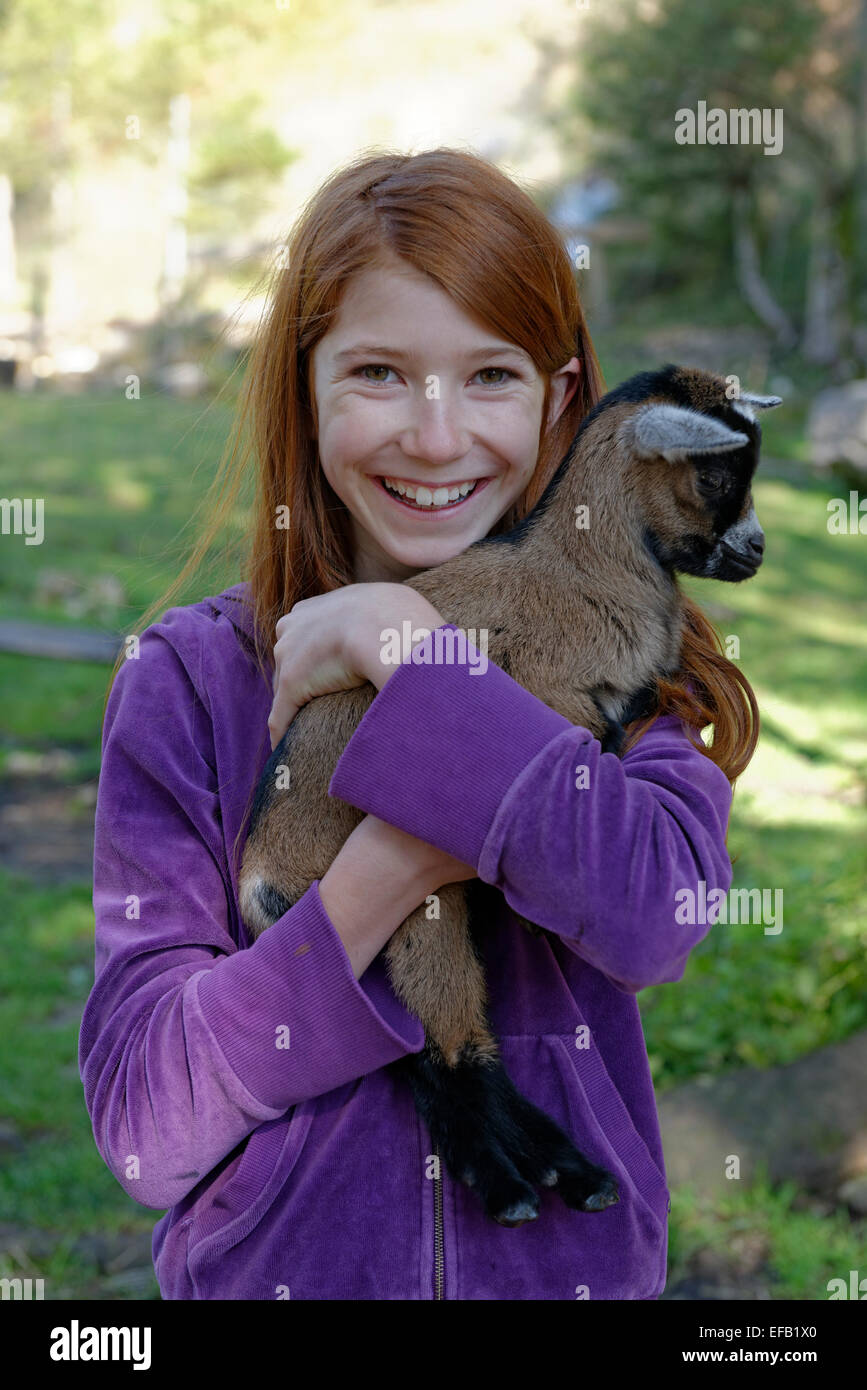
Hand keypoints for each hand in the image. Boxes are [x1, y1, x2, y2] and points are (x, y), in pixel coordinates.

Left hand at [268, 583, 444, 749]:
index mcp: (311, 609)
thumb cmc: (397, 614)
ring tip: (311, 730)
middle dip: (303, 680)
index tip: (331, 672)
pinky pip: (280, 717)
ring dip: (296, 708)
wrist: (388, 625)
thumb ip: (379, 615)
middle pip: (289, 660)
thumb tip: (404, 626)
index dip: (317, 656)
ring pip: (285, 689)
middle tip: (324, 701)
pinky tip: (283, 751)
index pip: (303, 637)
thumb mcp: (386, 603)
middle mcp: (292, 627)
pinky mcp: (292, 686)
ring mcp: (288, 657)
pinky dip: (282, 733)